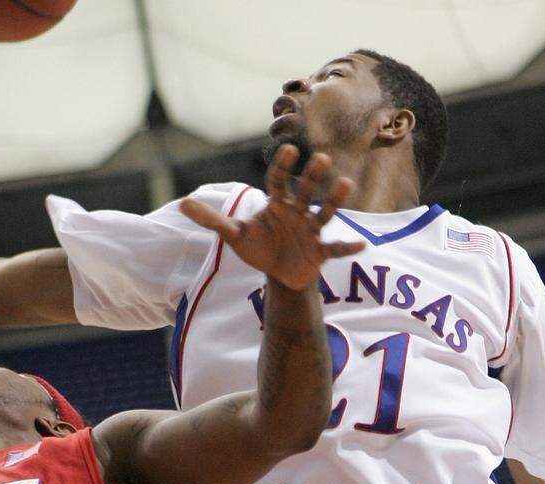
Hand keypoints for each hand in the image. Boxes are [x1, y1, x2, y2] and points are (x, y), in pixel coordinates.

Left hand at [179, 145, 363, 290]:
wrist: (279, 274)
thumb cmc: (259, 248)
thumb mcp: (234, 235)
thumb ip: (211, 220)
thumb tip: (181, 205)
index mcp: (277, 205)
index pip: (279, 182)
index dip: (282, 167)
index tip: (289, 149)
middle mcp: (297, 213)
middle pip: (305, 191)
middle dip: (312, 177)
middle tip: (321, 157)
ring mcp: (311, 231)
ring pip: (325, 213)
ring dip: (334, 200)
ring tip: (347, 184)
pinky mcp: (320, 252)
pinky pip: (336, 248)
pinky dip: (348, 247)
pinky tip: (362, 245)